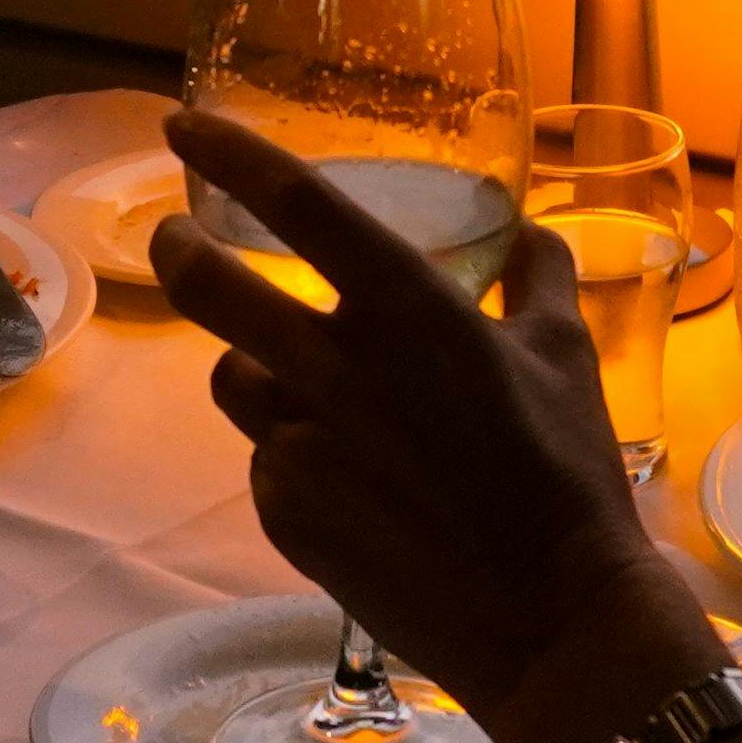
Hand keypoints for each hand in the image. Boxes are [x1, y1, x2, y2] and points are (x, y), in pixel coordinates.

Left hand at [150, 109, 713, 733]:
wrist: (548, 618)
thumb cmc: (566, 474)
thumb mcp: (566, 356)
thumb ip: (538, 279)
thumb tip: (532, 235)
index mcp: (407, 307)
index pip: (296, 203)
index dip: (229, 154)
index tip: (182, 124)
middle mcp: (336, 365)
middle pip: (209, 287)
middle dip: (178, 252)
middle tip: (175, 240)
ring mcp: (299, 445)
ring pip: (231, 381)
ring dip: (250, 368)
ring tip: (297, 385)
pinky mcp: (283, 516)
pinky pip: (264, 462)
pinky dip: (289, 456)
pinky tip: (345, 480)